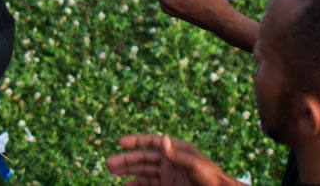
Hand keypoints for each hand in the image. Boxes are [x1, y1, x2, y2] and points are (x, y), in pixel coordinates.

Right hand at [106, 134, 232, 185]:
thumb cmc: (211, 177)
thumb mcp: (194, 165)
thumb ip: (176, 154)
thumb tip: (162, 139)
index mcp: (175, 149)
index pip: (151, 142)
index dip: (135, 141)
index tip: (120, 142)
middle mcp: (168, 160)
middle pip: (142, 158)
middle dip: (126, 160)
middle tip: (109, 164)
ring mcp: (167, 174)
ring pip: (142, 171)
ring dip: (127, 171)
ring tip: (111, 171)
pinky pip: (148, 184)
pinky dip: (136, 184)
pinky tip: (126, 185)